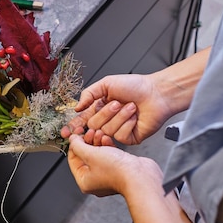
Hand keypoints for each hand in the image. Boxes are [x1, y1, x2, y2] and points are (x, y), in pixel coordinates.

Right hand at [61, 48, 210, 144]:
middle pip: (93, 125)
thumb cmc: (136, 86)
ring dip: (119, 116)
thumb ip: (89, 94)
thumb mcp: (107, 83)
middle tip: (116, 103)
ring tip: (130, 107)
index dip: (74, 126)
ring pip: (106, 131)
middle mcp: (108, 120)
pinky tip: (135, 117)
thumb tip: (76, 107)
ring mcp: (118, 130)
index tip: (66, 132)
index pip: (83, 120)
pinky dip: (127, 123)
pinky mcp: (129, 138)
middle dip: (104, 114)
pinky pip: (120, 135)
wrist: (156, 93)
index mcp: (100, 107)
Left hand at [67, 134, 163, 197]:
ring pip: (97, 153)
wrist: (140, 176)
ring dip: (98, 141)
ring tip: (100, 133)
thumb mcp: (91, 155)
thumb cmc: (117, 171)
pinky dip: (107, 145)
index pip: (73, 159)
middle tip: (90, 131)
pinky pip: (108, 154)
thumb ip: (78, 146)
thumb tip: (72, 140)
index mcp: (84, 181)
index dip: (74, 144)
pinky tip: (107, 138)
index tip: (77, 133)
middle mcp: (95, 180)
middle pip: (85, 156)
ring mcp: (107, 174)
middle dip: (88, 141)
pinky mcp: (118, 168)